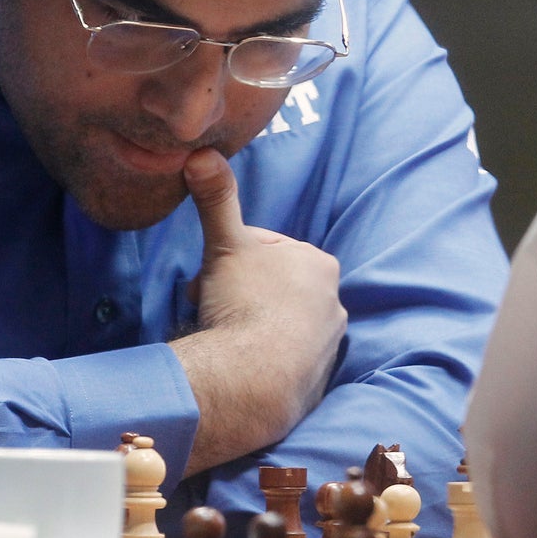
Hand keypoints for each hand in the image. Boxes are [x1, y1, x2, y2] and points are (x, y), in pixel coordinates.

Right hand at [170, 148, 345, 473]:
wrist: (252, 379)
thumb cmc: (243, 303)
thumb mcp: (226, 242)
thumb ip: (218, 199)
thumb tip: (202, 153)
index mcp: (320, 264)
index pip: (268, 251)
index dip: (231, 261)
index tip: (208, 277)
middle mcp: (334, 304)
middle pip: (273, 290)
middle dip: (238, 295)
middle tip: (209, 306)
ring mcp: (328, 347)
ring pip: (278, 326)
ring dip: (250, 327)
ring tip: (223, 339)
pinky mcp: (317, 383)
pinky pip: (282, 362)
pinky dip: (261, 360)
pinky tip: (239, 365)